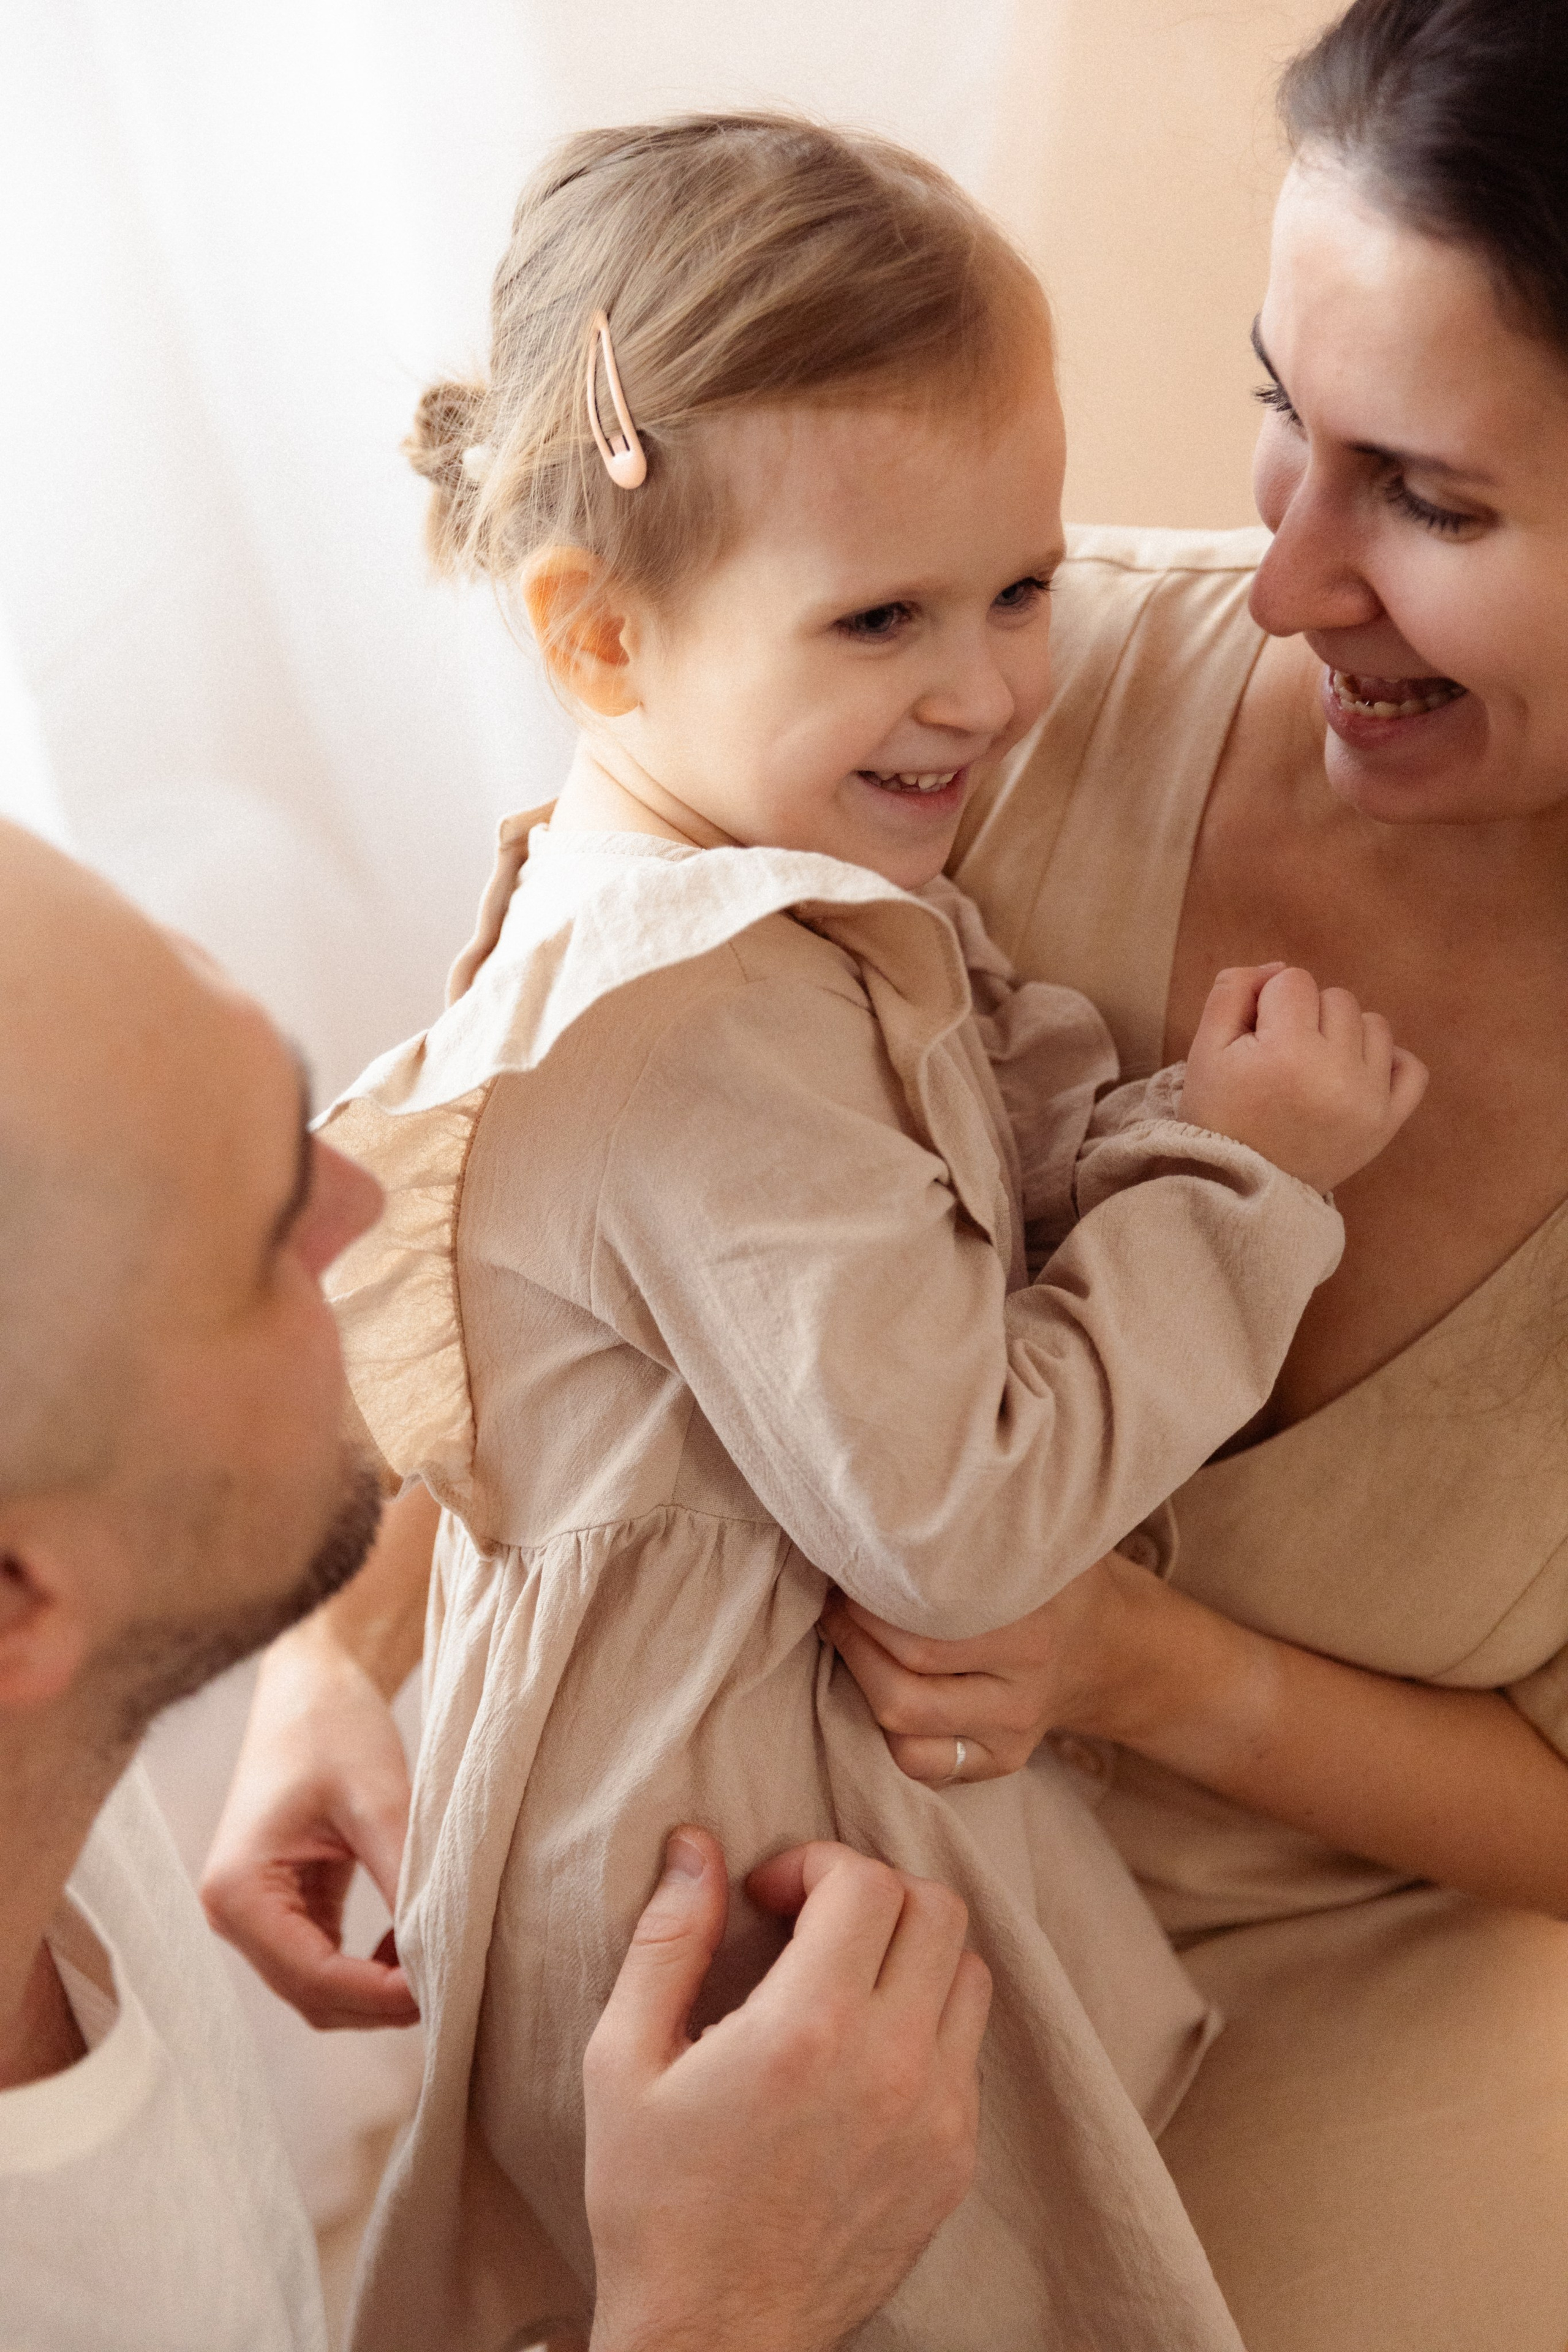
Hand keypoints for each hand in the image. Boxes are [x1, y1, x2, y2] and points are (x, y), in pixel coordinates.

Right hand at [199, 1621, 418, 2028]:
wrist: (314, 1679)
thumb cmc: (335, 1726)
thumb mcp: (378, 1802)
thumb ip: (405, 1881)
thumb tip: (444, 1956)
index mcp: (238, 1892)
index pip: (314, 1978)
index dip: (382, 1997)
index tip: (447, 1988)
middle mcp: (232, 1913)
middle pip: (313, 1996)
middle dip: (382, 2002)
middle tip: (457, 1985)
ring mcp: (255, 1910)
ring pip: (319, 1986)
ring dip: (377, 1988)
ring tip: (443, 1962)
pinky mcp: (283, 1901)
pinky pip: (326, 1957)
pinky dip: (370, 1964)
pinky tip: (415, 1940)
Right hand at [584, 1829, 990, 2351]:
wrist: (716, 2341)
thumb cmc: (654, 2204)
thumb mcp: (625, 2062)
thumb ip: (667, 1940)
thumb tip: (696, 1846)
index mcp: (808, 2030)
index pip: (866, 1881)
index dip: (814, 1862)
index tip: (766, 1898)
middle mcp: (892, 2064)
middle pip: (936, 1908)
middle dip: (870, 1891)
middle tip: (809, 1925)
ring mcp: (938, 2117)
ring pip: (967, 1973)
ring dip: (910, 1951)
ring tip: (841, 1981)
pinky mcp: (955, 2162)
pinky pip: (968, 2050)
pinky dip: (926, 2021)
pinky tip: (861, 2052)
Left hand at [821, 1556, 1150, 1784]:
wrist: (1107, 1646)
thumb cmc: (1051, 1580)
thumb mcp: (1033, 1542)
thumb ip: (978, 1529)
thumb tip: (891, 1500)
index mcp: (1032, 1632)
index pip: (925, 1632)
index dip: (867, 1604)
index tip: (848, 1568)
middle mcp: (1022, 1693)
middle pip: (906, 1688)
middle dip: (854, 1642)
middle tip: (836, 1602)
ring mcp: (1010, 1737)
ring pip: (905, 1733)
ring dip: (859, 1685)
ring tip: (847, 1640)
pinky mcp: (998, 1764)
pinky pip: (922, 1766)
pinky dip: (885, 1733)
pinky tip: (874, 1688)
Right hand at [1181, 962, 1427, 1193]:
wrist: (1238, 1189)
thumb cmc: (1218, 1116)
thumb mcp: (1205, 1050)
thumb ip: (1233, 991)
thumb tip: (1278, 968)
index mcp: (1287, 1053)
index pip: (1292, 981)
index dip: (1267, 1002)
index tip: (1253, 1039)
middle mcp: (1338, 1072)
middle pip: (1336, 998)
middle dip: (1306, 1016)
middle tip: (1280, 1058)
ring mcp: (1370, 1099)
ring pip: (1374, 1024)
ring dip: (1344, 1035)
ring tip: (1314, 1069)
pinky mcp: (1389, 1123)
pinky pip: (1412, 1068)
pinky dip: (1388, 1061)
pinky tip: (1356, 1074)